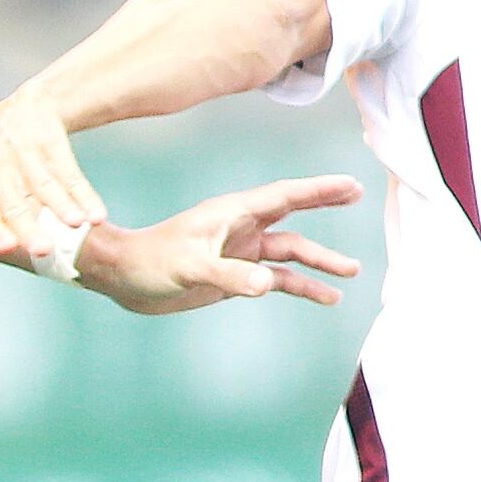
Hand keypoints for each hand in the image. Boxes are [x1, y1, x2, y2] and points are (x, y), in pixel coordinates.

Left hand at [0, 87, 107, 277]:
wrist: (24, 109)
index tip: (6, 247)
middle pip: (10, 199)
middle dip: (27, 225)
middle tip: (44, 250)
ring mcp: (21, 149)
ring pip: (42, 183)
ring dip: (61, 205)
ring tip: (78, 226)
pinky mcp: (49, 138)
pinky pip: (68, 171)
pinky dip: (83, 194)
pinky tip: (97, 215)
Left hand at [73, 174, 364, 314]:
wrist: (122, 278)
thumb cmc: (149, 262)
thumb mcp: (187, 267)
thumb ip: (228, 274)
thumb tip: (267, 284)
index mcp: (231, 213)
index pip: (283, 196)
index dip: (318, 190)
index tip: (350, 184)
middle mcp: (241, 228)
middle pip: (293, 213)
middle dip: (324, 204)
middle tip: (358, 193)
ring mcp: (240, 251)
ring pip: (290, 252)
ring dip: (319, 261)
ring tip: (352, 271)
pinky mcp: (235, 275)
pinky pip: (276, 280)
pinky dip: (301, 286)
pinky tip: (326, 297)